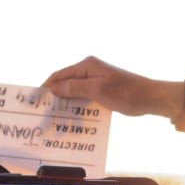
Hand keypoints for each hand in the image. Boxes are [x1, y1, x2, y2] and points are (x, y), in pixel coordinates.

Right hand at [42, 56, 184, 118]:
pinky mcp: (100, 90)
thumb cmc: (126, 93)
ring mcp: (95, 81)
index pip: (59, 75)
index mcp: (87, 66)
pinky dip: (76, 106)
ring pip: (73, 92)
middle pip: (65, 84)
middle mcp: (89, 71)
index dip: (46, 87)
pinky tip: (70, 117)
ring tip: (53, 117)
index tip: (35, 101)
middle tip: (42, 112)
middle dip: (54, 97)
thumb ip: (74, 88)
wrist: (149, 98)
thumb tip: (54, 88)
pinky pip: (83, 98)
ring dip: (64, 104)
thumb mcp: (97, 90)